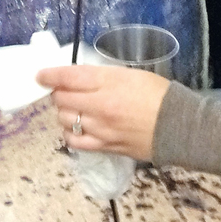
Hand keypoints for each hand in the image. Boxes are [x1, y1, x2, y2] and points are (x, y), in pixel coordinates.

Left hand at [35, 64, 167, 160]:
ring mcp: (101, 129)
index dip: (50, 75)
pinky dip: (70, 133)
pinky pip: (75, 142)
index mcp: (108, 83)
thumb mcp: (130, 74)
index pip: (69, 77)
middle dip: (57, 93)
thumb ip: (102, 76)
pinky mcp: (105, 147)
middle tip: (63, 90)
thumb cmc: (158, 94)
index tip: (40, 75)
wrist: (180, 127)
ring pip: (65, 120)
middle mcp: (100, 106)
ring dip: (63, 112)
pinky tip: (75, 128)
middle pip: (62, 99)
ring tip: (71, 109)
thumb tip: (78, 78)